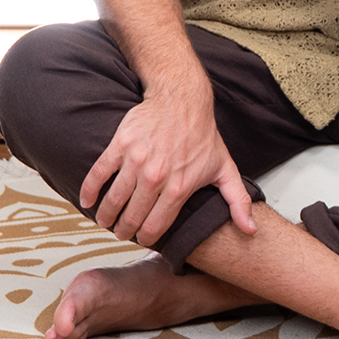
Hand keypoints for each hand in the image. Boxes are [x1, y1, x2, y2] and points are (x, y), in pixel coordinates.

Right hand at [79, 77, 256, 246]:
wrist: (183, 99)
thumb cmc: (203, 136)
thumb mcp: (225, 168)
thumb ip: (237, 201)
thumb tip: (251, 231)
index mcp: (179, 188)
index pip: (155, 226)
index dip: (146, 237)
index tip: (141, 239)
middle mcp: (157, 177)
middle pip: (132, 217)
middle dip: (124, 230)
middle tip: (121, 232)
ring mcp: (136, 161)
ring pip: (114, 199)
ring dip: (106, 215)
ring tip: (106, 221)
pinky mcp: (121, 145)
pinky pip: (100, 173)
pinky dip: (90, 190)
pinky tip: (87, 200)